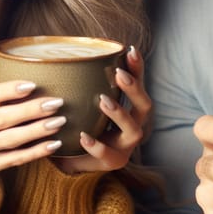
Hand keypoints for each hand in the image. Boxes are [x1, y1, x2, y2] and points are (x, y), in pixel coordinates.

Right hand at [0, 53, 66, 182]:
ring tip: (60, 121)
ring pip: (9, 140)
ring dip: (37, 131)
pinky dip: (34, 152)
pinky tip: (53, 144)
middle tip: (56, 102)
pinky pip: (13, 160)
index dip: (8, 90)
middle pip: (1, 118)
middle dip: (31, 110)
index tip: (33, 85)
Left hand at [56, 46, 151, 173]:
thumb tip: (67, 52)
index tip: (130, 50)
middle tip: (119, 74)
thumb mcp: (82, 104)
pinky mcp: (112, 163)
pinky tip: (83, 136)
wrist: (69, 160)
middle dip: (135, 89)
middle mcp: (132, 127)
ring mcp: (124, 147)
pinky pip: (107, 155)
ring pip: (133, 131)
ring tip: (103, 100)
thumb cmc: (78, 125)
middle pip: (145, 107)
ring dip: (120, 114)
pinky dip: (96, 145)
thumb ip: (81, 84)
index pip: (138, 86)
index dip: (137, 69)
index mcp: (128, 110)